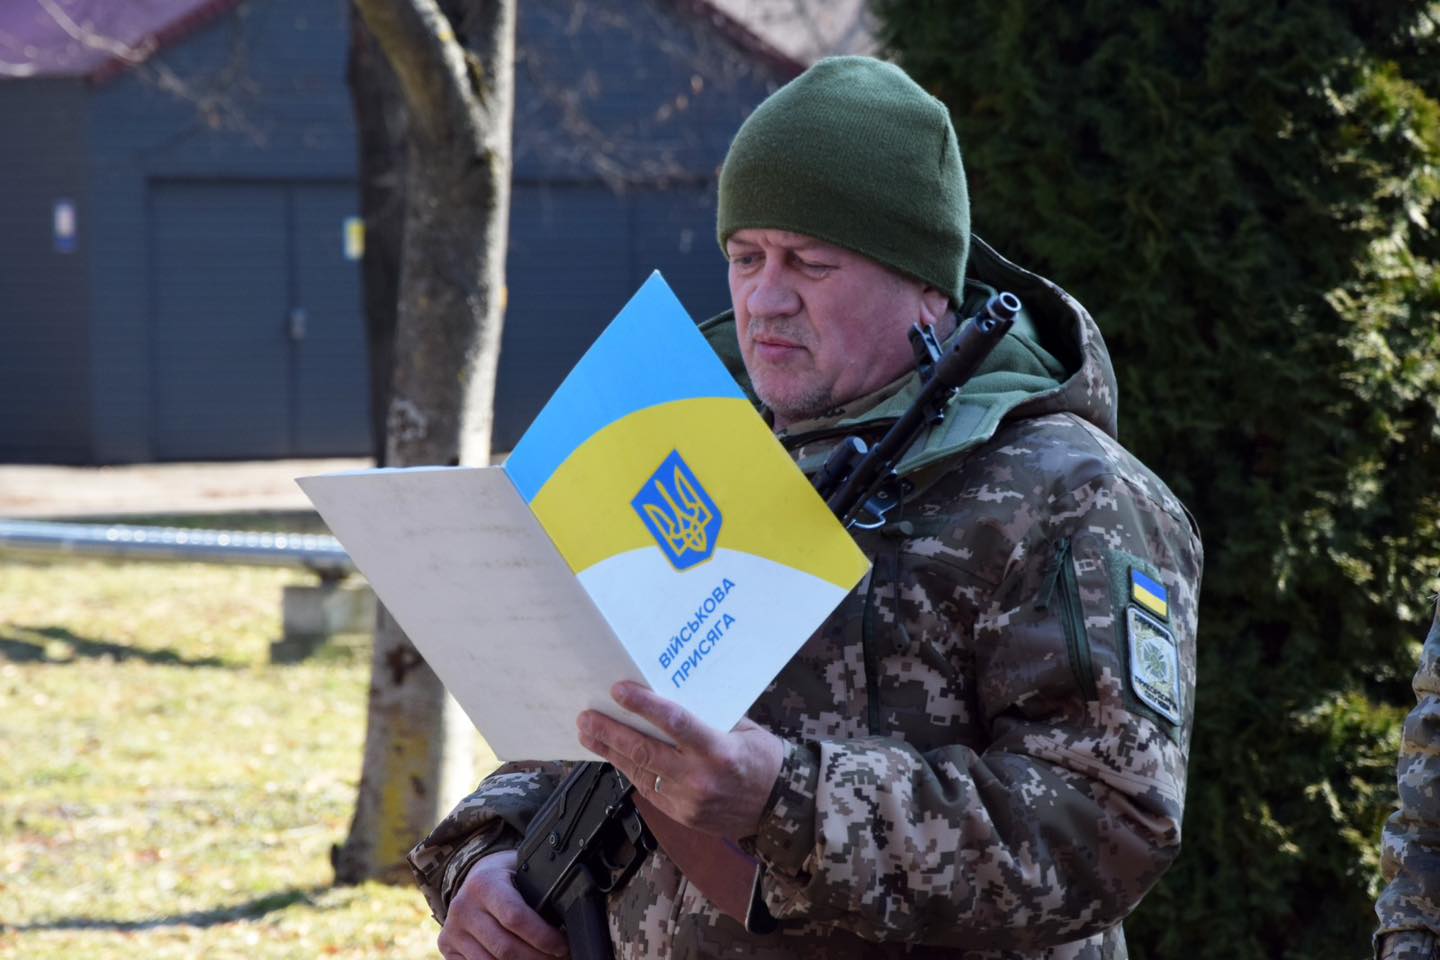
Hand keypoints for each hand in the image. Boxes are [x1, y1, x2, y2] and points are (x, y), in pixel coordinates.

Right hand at [437, 849, 567, 959]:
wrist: (473, 877)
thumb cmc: (507, 876)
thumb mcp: (523, 872)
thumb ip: (540, 891)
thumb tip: (568, 916)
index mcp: (485, 883)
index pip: (516, 917)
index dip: (543, 937)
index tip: (562, 946)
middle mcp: (464, 907)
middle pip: (506, 947)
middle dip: (538, 958)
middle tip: (560, 957)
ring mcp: (453, 930)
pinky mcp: (447, 948)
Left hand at [577, 681, 784, 839]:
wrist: (781, 807)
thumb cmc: (764, 760)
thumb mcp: (744, 729)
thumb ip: (708, 718)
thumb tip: (671, 697)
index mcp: (719, 750)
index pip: (674, 723)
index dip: (643, 705)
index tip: (618, 690)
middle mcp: (700, 778)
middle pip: (645, 751)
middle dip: (611, 732)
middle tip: (586, 716)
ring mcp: (688, 801)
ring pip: (640, 773)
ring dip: (611, 752)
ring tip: (588, 734)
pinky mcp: (682, 816)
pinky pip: (649, 790)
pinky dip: (631, 770)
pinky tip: (616, 756)